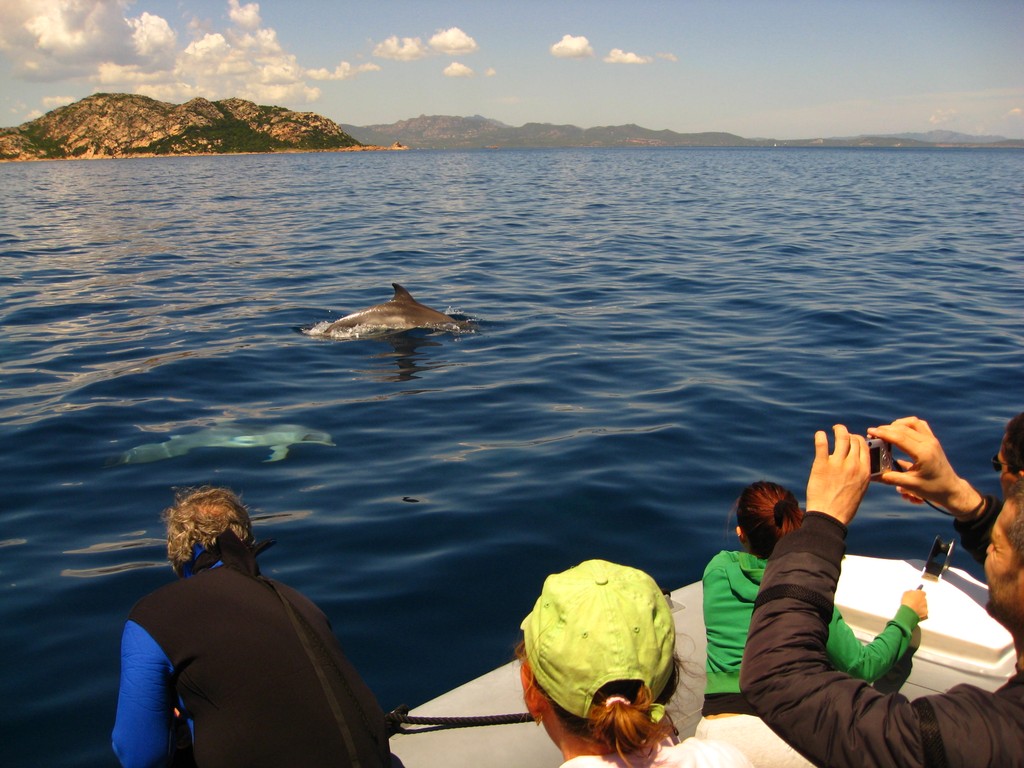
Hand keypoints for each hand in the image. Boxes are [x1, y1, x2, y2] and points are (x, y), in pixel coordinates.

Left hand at [805, 425, 869, 525]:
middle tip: (841, 431)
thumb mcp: (861, 488)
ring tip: (834, 429)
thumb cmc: (845, 506)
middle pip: (853, 439)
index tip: (853, 438)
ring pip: (841, 437)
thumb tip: (857, 461)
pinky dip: (821, 436)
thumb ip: (860, 473)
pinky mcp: (821, 464)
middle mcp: (853, 464)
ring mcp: (837, 463)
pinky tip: (820, 434)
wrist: (829, 516)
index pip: (864, 446)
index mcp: (865, 470)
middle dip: (848, 433)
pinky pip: (822, 444)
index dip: (858, 439)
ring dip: (838, 429)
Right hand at [867, 416, 982, 519]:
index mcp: (923, 453)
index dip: (883, 433)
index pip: (899, 437)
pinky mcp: (933, 440)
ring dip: (897, 424)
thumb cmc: (932, 489)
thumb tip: (871, 474)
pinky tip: (900, 430)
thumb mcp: (910, 485)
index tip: (870, 431)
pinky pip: (919, 425)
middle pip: (903, 428)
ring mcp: (932, 440)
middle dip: (886, 429)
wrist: (951, 489)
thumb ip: (890, 478)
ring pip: (912, 422)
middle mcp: (928, 443)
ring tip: (886, 431)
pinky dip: (907, 424)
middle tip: (874, 434)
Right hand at [901, 589, 927, 620]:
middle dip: (919, 601)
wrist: (909, 611)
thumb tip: (911, 591)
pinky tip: (915, 612)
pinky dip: (920, 612)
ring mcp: (926, 606)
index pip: (922, 592)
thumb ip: (910, 591)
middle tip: (913, 603)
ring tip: (913, 608)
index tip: (916, 596)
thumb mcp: (906, 593)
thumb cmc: (907, 601)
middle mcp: (924, 599)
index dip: (919, 594)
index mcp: (920, 593)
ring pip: (923, 606)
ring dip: (920, 606)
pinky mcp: (926, 612)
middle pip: (923, 599)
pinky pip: (923, 611)